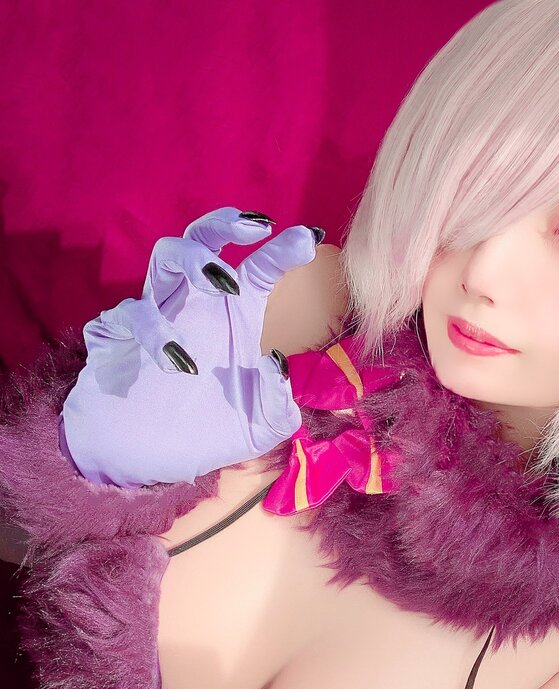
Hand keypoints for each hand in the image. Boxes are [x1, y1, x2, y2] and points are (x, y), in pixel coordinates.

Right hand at [60, 208, 325, 486]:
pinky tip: (177, 362)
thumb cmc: (209, 432)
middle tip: (255, 230)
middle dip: (225, 224)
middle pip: (202, 239)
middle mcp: (194, 306)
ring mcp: (153, 315)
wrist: (149, 461)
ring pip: (163, 258)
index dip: (281, 250)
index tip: (309, 237)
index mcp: (234, 317)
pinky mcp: (115, 338)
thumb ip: (278, 403)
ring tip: (221, 282)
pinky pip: (127, 315)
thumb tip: (276, 364)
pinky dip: (151, 330)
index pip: (259, 270)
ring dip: (193, 259)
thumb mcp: (259, 427)